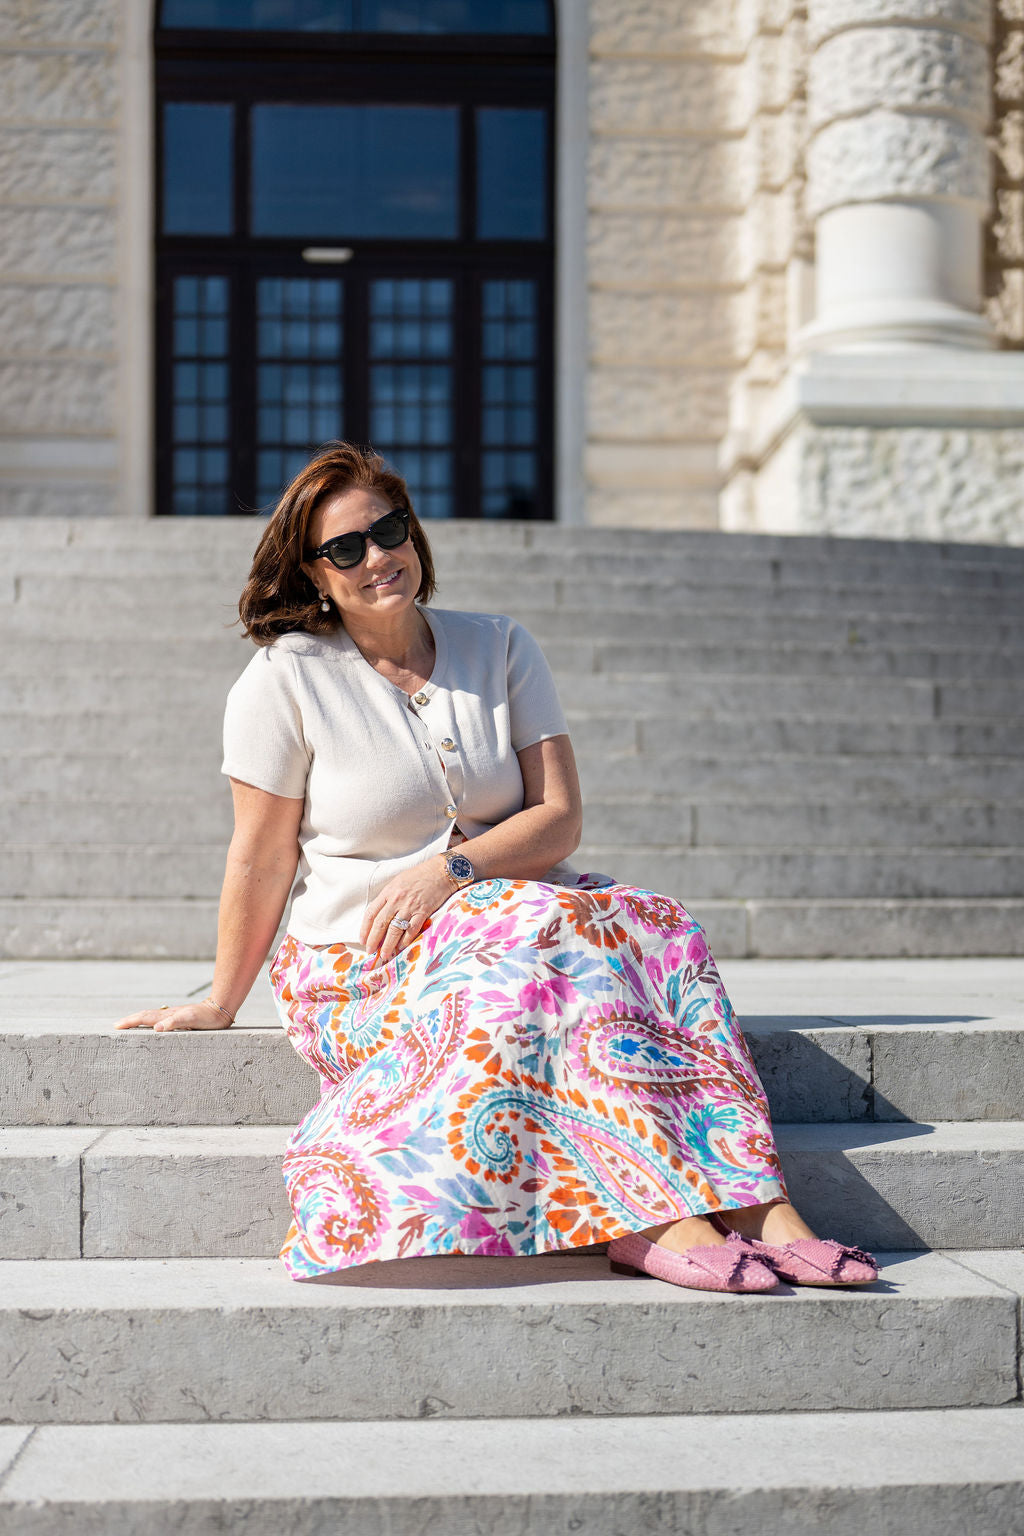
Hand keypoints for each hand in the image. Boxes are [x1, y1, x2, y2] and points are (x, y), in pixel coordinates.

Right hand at [115, 1000, 231, 1031]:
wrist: (220, 1009)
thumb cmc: (207, 1017)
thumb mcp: (191, 1019)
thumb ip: (174, 1022)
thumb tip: (156, 1028)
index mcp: (168, 1016)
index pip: (145, 1018)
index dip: (130, 1022)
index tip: (117, 1026)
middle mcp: (168, 1015)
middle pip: (145, 1016)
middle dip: (130, 1020)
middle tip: (116, 1025)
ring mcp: (174, 1016)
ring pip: (152, 1017)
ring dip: (139, 1020)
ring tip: (129, 1024)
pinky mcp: (180, 1019)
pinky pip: (160, 1020)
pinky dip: (151, 1022)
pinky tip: (152, 1026)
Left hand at [361, 857, 452, 965]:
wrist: (440, 871)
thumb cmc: (419, 876)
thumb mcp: (398, 882)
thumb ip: (389, 897)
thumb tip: (381, 916)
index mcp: (388, 892)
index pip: (371, 913)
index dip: (365, 929)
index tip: (362, 940)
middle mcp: (396, 900)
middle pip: (380, 924)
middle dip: (373, 940)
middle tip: (370, 951)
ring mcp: (409, 906)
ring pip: (394, 930)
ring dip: (388, 945)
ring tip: (384, 955)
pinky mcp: (423, 912)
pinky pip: (411, 930)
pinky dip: (406, 940)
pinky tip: (402, 947)